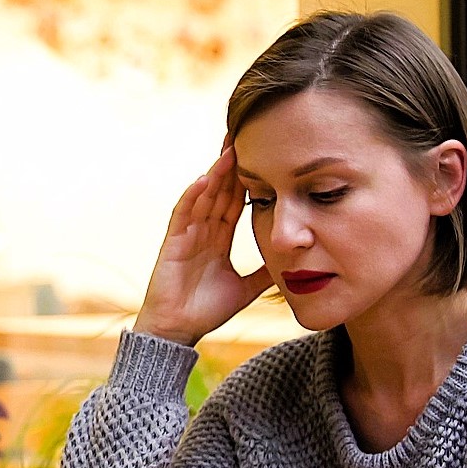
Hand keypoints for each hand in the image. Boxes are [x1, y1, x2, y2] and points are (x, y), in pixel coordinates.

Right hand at [135, 145, 271, 345]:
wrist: (178, 330)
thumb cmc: (205, 310)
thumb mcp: (246, 288)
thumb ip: (264, 273)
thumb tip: (293, 263)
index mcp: (217, 239)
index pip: (234, 202)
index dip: (246, 180)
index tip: (261, 156)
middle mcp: (202, 231)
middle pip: (219, 192)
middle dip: (231, 166)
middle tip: (244, 137)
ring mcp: (187, 235)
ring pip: (204, 197)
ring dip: (215, 174)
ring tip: (229, 150)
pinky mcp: (173, 243)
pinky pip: (184, 214)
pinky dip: (193, 196)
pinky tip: (205, 179)